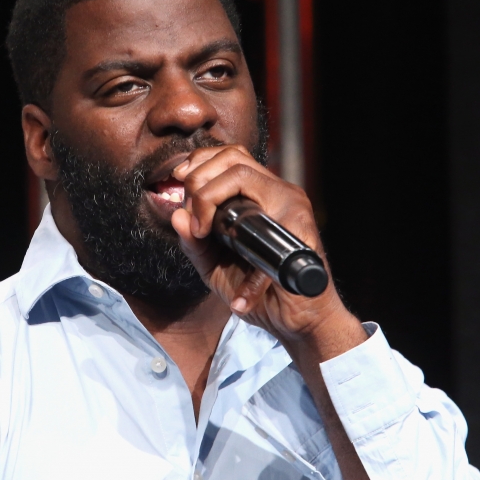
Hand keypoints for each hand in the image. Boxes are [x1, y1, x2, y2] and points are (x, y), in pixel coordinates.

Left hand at [170, 145, 365, 359]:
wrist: (302, 322)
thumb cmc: (263, 292)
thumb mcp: (216, 266)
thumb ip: (195, 243)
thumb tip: (177, 215)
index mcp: (261, 195)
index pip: (229, 156)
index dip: (199, 164)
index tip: (179, 187)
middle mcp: (280, 194)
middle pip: (233, 158)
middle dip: (198, 180)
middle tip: (194, 219)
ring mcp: (293, 210)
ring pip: (243, 176)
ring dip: (210, 199)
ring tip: (205, 234)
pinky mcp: (302, 235)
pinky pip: (261, 236)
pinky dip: (247, 277)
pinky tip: (240, 299)